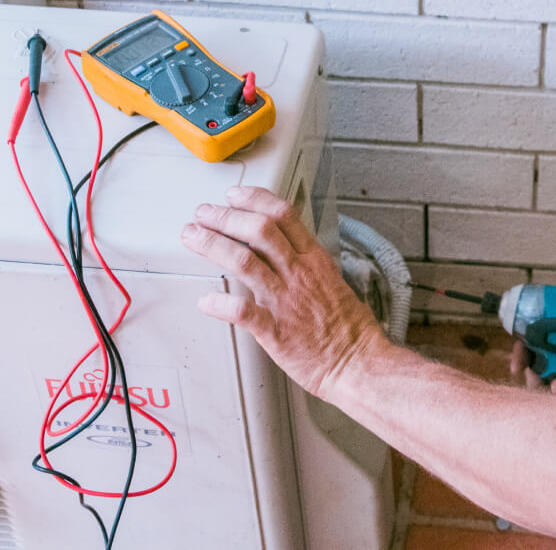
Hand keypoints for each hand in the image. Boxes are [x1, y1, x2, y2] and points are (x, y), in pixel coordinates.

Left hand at [180, 185, 384, 398]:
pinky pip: (242, 312)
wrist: (359, 364)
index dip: (255, 199)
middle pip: (259, 230)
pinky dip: (219, 305)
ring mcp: (286, 300)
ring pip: (244, 261)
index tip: (235, 195)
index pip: (284, 215)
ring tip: (193, 237)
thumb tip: (288, 254)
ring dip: (213, 244)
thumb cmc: (350, 329)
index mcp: (315, 260)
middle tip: (203, 213)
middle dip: (226, 216)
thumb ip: (308, 266)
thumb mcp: (334, 281)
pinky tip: (204, 301)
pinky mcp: (276, 331)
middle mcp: (299, 273)